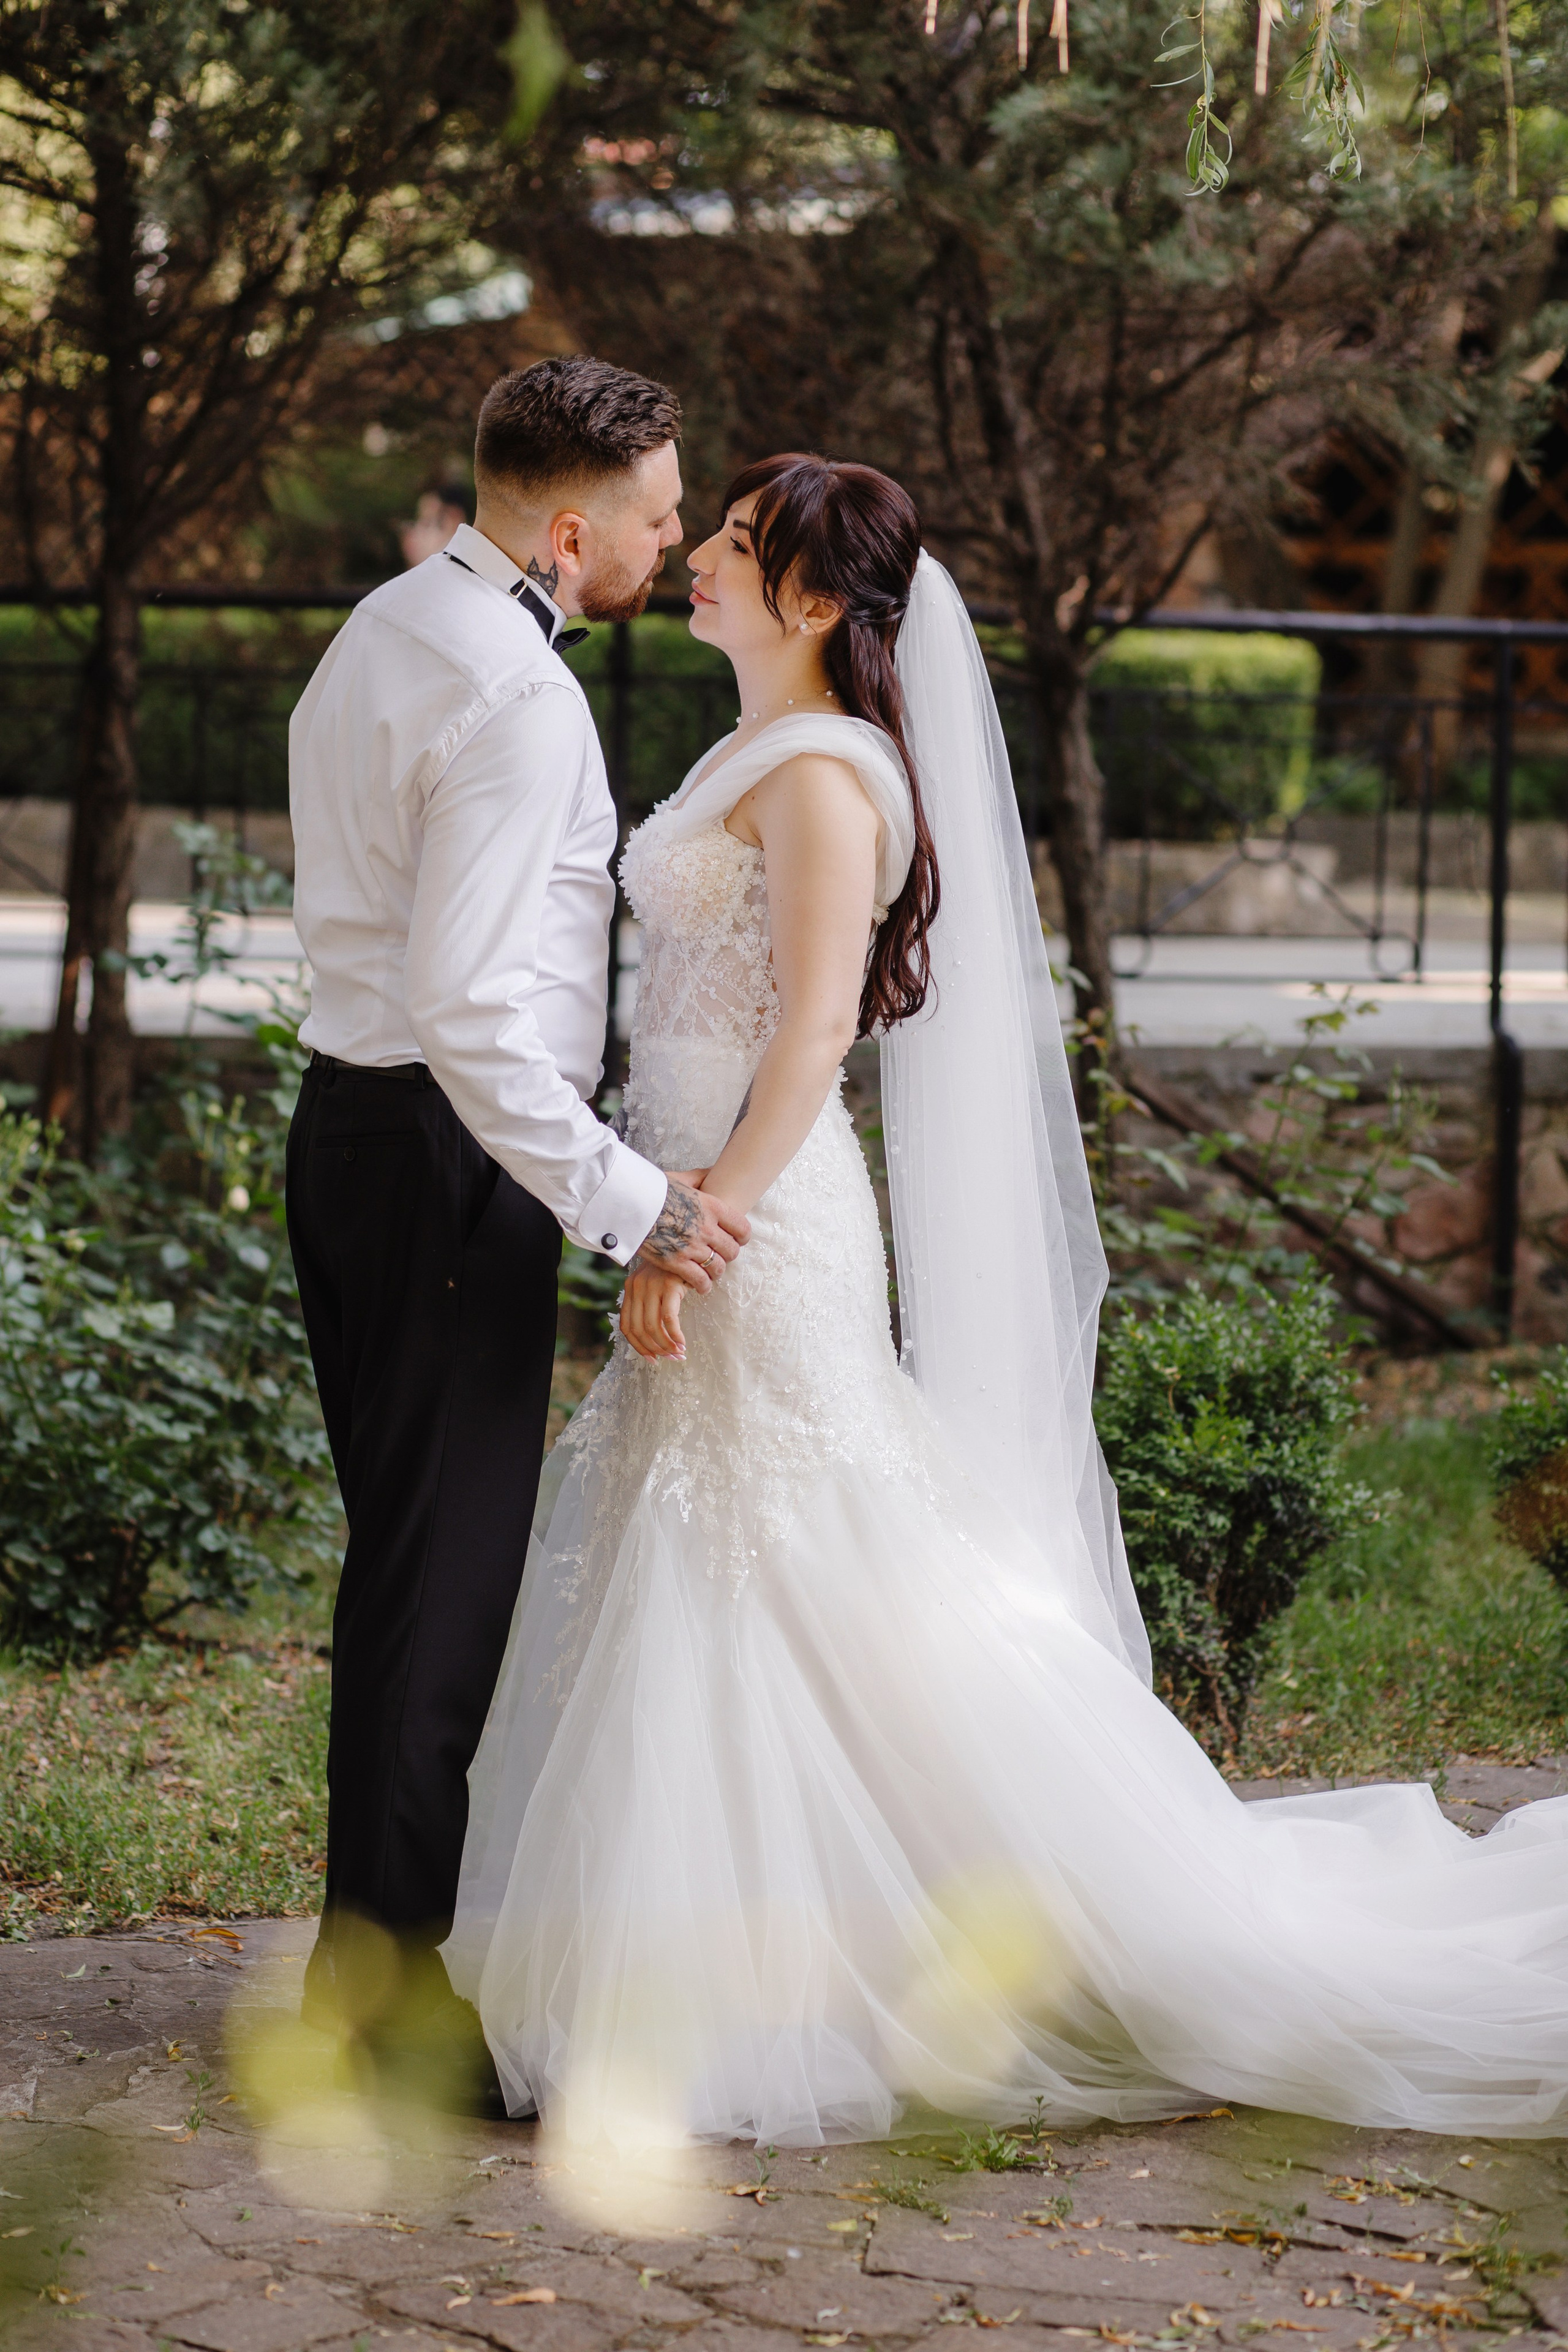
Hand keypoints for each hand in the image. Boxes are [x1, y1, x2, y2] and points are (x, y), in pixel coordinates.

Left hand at [620, 1264, 687, 1359]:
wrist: (688, 1245)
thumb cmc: (675, 1269)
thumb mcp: (655, 1284)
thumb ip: (648, 1303)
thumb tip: (653, 1336)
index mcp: (630, 1289)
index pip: (627, 1326)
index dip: (638, 1347)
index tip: (652, 1359)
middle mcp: (637, 1287)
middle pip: (639, 1330)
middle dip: (655, 1350)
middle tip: (671, 1359)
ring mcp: (652, 1285)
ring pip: (653, 1327)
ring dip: (666, 1346)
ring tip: (679, 1353)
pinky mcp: (670, 1285)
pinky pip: (669, 1318)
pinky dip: (675, 1335)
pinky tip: (682, 1342)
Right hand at [641, 1169, 749, 1291]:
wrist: (629, 1203)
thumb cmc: (652, 1190)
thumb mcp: (680, 1178)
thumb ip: (700, 1177)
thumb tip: (713, 1171)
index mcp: (712, 1207)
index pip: (742, 1228)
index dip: (742, 1237)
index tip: (737, 1240)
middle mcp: (707, 1228)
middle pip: (732, 1251)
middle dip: (728, 1255)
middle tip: (720, 1256)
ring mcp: (692, 1247)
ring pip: (718, 1268)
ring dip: (716, 1271)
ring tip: (711, 1272)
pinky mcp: (676, 1262)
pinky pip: (700, 1280)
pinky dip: (703, 1285)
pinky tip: (701, 1286)